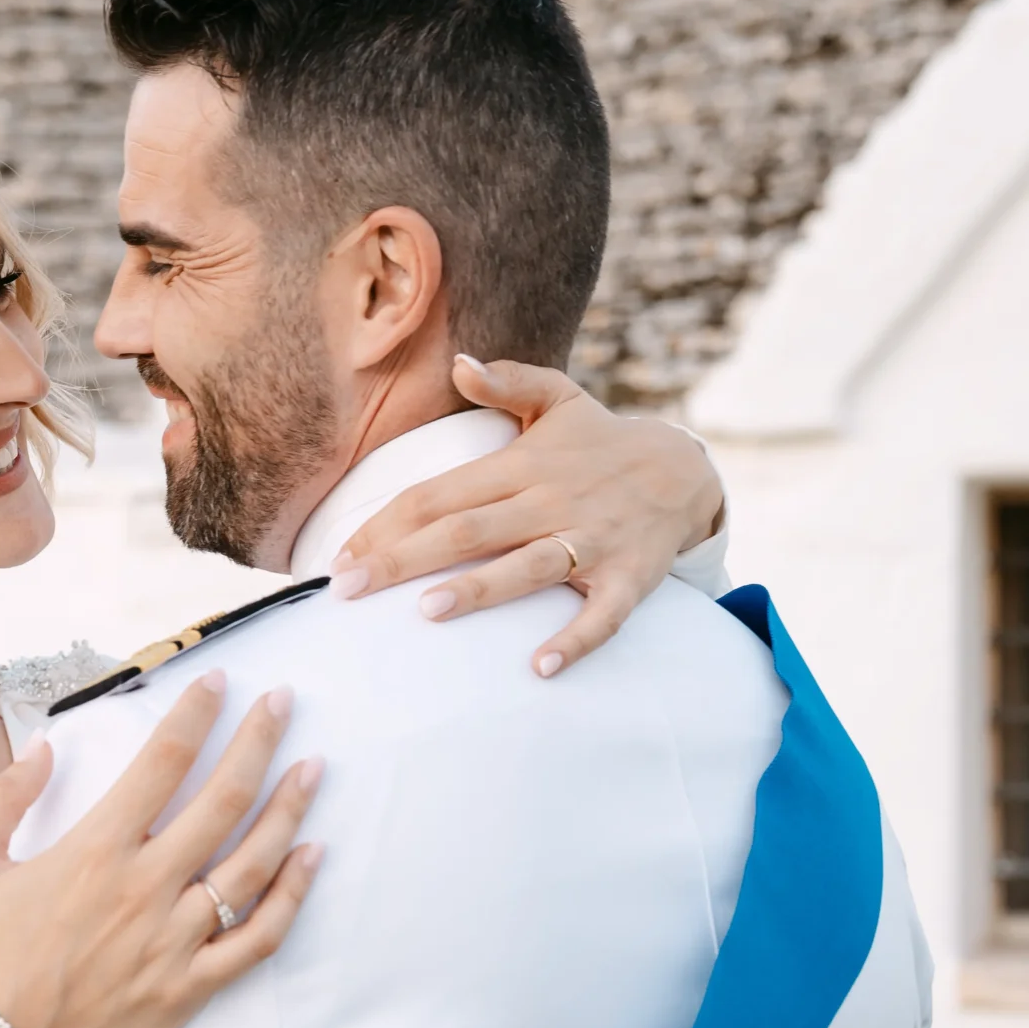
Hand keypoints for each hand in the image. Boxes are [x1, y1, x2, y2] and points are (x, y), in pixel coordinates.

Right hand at [0, 672, 323, 1027]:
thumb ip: (4, 796)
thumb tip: (47, 745)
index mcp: (93, 852)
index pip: (162, 763)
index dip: (195, 715)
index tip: (218, 683)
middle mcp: (144, 889)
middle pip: (222, 799)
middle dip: (258, 741)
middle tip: (282, 702)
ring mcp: (174, 941)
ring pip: (252, 864)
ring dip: (288, 809)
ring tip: (312, 768)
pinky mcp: (189, 988)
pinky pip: (257, 939)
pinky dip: (292, 896)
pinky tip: (312, 858)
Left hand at [332, 355, 724, 678]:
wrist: (688, 469)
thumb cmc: (601, 442)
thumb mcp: (559, 399)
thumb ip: (508, 382)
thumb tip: (460, 362)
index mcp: (521, 465)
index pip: (438, 494)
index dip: (385, 523)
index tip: (340, 557)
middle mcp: (550, 501)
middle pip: (467, 531)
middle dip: (403, 559)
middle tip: (346, 590)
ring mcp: (592, 540)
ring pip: (529, 567)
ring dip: (481, 589)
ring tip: (428, 612)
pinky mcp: (630, 576)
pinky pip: (603, 613)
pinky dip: (576, 638)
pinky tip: (540, 665)